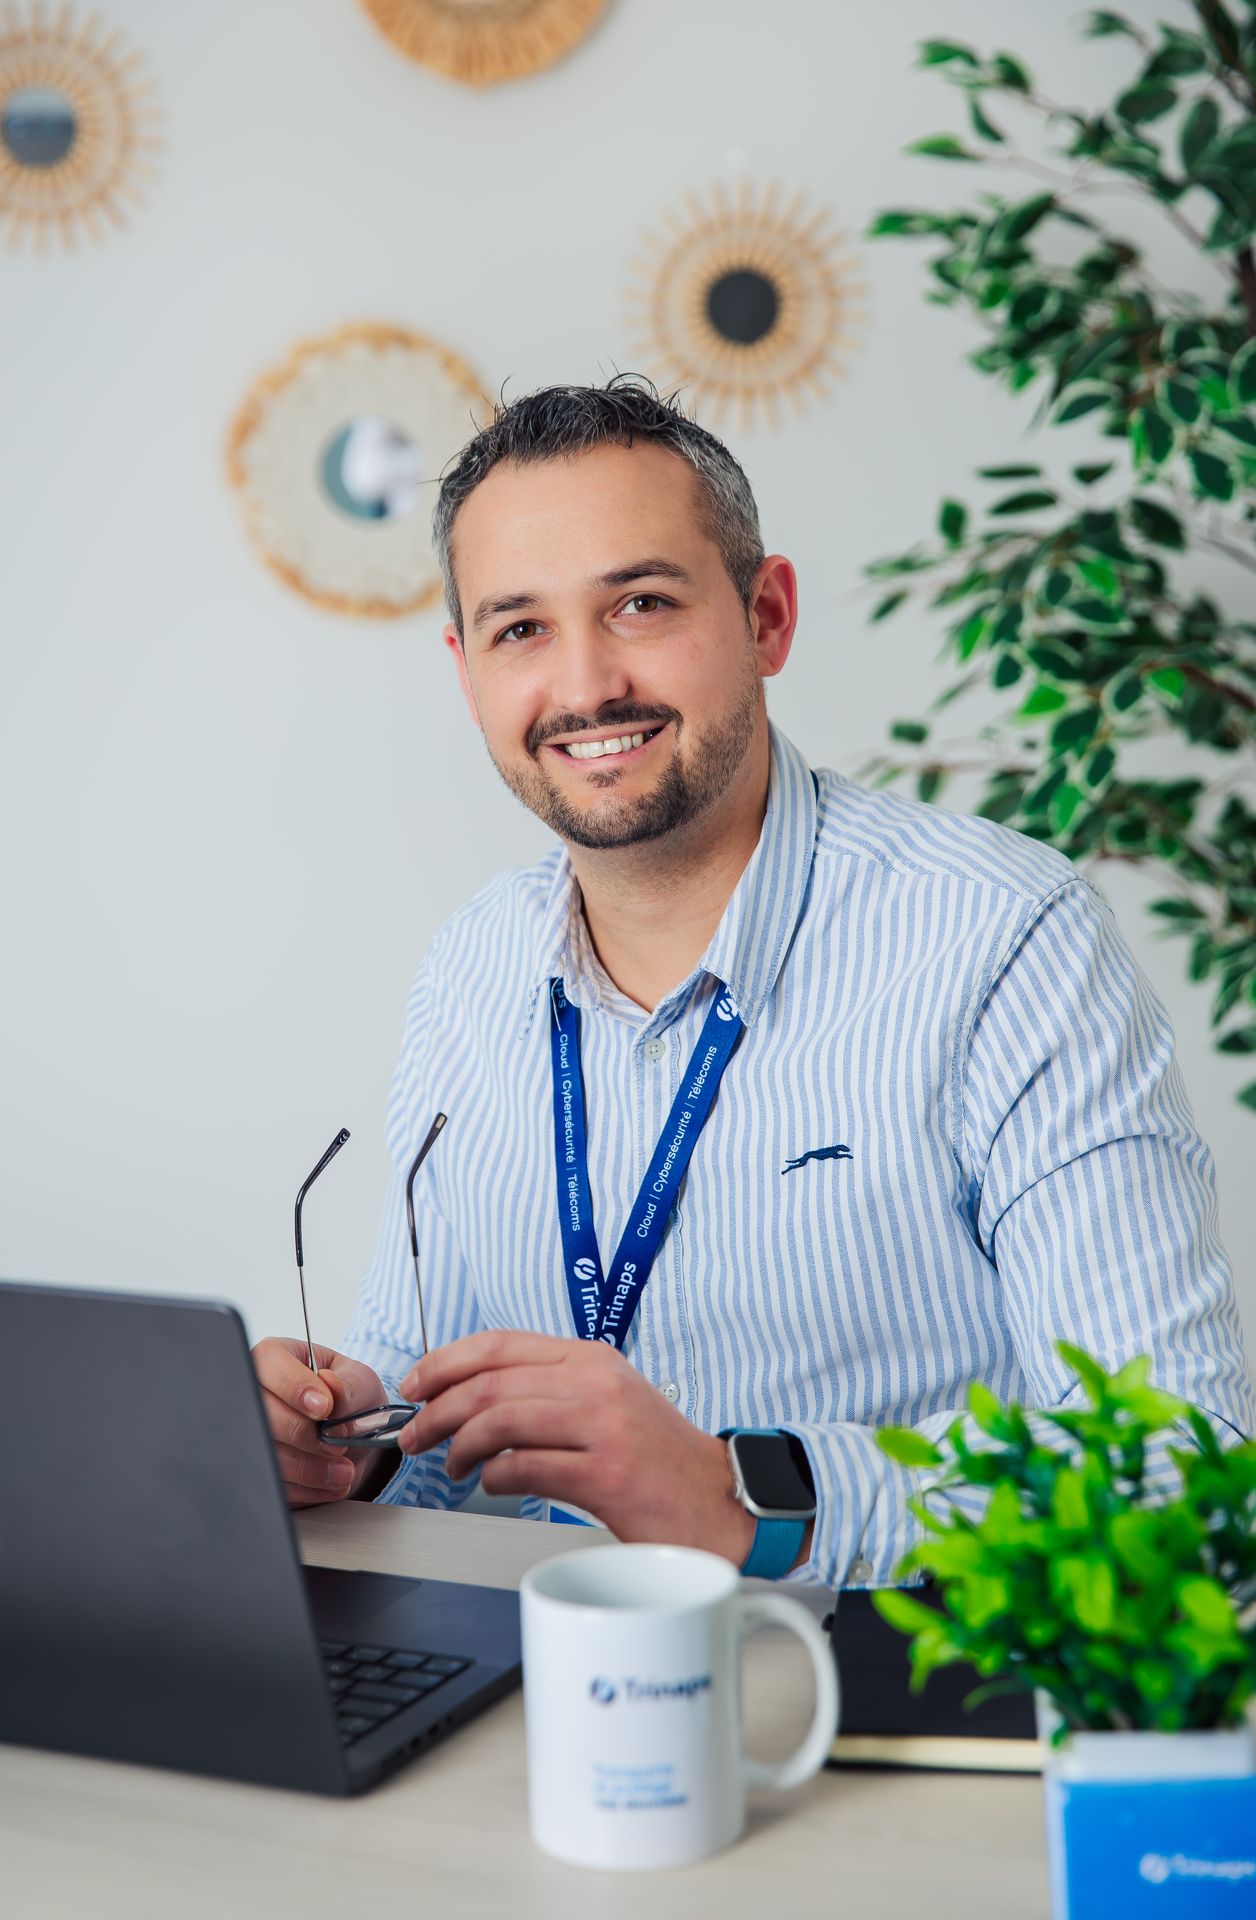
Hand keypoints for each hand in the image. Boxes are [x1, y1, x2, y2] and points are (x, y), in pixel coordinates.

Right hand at [251, 1335, 386, 1509]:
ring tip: (343, 1470)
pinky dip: (307, 1488)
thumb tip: (331, 1387)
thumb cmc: (350, 1398)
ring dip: (310, 1469)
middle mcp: (255, 1393)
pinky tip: (329, 1482)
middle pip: (263, 1416)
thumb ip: (349, 1386)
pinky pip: (273, 1483)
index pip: (270, 1364)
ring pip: (267, 1454)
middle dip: (305, 1436)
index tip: (325, 1408)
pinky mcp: (258, 1467)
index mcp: (276, 1358)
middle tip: (338, 1444)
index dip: (296, 1387)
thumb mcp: (360, 1383)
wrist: (353, 1439)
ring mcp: (251, 1433)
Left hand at [396, 1330, 756, 1564]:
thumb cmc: (659, 1460)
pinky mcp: (606, 1473)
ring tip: (452, 1466)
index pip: (499, 1343)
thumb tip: (475, 1401)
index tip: (417, 1383)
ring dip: (460, 1446)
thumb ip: (551, 1392)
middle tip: (417, 1435)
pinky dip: (494, 1477)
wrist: (722, 1500)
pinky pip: (525, 1467)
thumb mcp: (607, 1402)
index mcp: (590, 1359)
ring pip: (500, 1419)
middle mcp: (595, 1382)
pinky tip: (491, 1484)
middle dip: (438, 1409)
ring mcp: (602, 1425)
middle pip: (490, 1381)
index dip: (445, 1361)